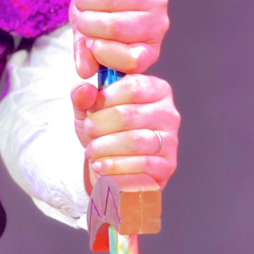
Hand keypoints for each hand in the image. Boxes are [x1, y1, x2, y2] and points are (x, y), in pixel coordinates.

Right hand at [69, 0, 168, 79]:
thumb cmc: (102, 10)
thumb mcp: (89, 36)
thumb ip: (86, 54)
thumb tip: (84, 71)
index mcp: (147, 50)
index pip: (133, 61)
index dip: (105, 53)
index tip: (90, 43)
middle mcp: (158, 26)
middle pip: (115, 26)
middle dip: (86, 20)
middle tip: (80, 14)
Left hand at [71, 75, 179, 191]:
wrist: (111, 166)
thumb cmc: (105, 131)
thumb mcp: (89, 110)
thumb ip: (83, 96)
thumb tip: (83, 90)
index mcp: (155, 89)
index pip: (131, 86)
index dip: (104, 99)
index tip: (91, 109)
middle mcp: (168, 112)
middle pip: (127, 115)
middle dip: (98, 126)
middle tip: (89, 133)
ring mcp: (171, 140)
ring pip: (133, 141)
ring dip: (103, 148)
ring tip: (91, 151)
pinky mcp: (167, 165)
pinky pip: (140, 164)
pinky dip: (114, 166)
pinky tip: (101, 165)